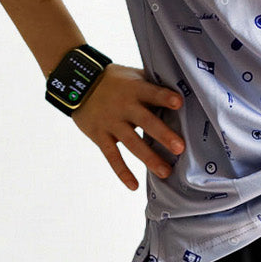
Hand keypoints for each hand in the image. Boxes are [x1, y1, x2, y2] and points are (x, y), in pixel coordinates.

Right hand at [72, 64, 183, 190]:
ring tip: (166, 172)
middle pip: (145, 121)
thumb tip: (181, 88)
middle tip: (180, 148)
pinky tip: (134, 185)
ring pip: (132, 142)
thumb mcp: (132, 75)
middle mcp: (124, 106)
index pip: (152, 92)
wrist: (79, 84)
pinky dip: (122, 171)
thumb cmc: (115, 80)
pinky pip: (112, 156)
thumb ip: (152, 83)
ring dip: (149, 158)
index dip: (164, 97)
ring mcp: (111, 123)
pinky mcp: (100, 136)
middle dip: (162, 134)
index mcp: (135, 89)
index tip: (179, 103)